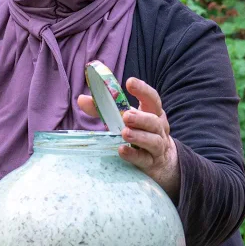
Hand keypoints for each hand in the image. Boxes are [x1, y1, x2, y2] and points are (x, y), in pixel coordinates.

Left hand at [77, 76, 179, 199]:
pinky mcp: (151, 163)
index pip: (152, 99)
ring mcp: (157, 147)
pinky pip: (144, 159)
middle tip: (127, 116)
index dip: (143, 90)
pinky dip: (133, 155)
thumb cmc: (140, 134)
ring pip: (153, 141)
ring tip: (125, 133)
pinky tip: (122, 151)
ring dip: (139, 136)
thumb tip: (81, 99)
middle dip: (141, 118)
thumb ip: (104, 110)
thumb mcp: (126, 120)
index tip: (130, 82)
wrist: (162, 162)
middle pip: (154, 121)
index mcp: (153, 114)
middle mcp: (159, 129)